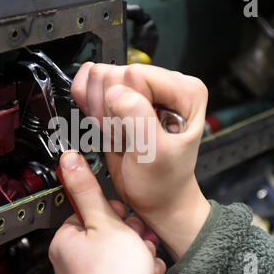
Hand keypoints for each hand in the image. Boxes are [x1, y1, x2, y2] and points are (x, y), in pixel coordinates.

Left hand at [49, 151, 165, 273]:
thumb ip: (88, 190)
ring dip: (139, 250)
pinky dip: (140, 269)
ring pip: (121, 252)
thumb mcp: (105, 223)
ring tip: (145, 258)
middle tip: (137, 238)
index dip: (111, 212)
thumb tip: (69, 161)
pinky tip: (148, 272)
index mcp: (66, 242)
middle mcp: (74, 263)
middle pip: (108, 232)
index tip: (122, 215)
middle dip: (130, 233)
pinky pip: (126, 271)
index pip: (88, 213)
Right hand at [71, 63, 210, 259]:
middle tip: (126, 136)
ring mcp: (139, 89)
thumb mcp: (155, 154)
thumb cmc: (163, 181)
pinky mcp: (119, 97)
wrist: (154, 199)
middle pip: (114, 74)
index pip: (134, 75)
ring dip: (102, 113)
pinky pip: (89, 85)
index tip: (131, 132)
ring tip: (121, 134)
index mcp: (184, 91)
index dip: (124, 106)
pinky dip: (90, 109)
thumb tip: (115, 93)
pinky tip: (107, 127)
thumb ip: (138, 118)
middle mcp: (162, 85)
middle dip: (111, 112)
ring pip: (98, 78)